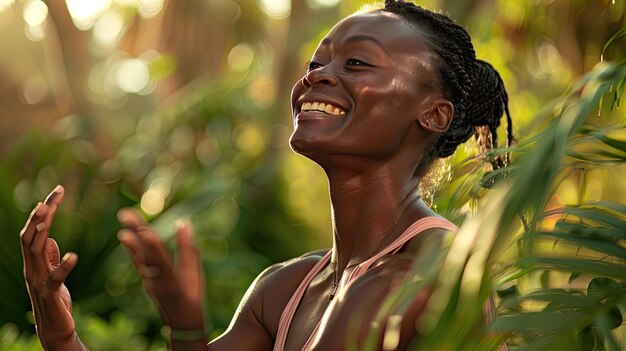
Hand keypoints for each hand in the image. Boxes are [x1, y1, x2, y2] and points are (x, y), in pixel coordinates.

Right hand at [20, 185, 82, 349]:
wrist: (54, 328)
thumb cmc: (54, 300)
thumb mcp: (53, 274)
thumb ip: (50, 257)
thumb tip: (49, 238)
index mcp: (34, 261)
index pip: (34, 230)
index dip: (44, 210)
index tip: (57, 191)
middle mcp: (31, 267)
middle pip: (31, 234)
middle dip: (41, 213)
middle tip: (54, 194)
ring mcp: (38, 281)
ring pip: (34, 251)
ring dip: (41, 231)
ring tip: (48, 214)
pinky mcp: (50, 294)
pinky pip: (55, 278)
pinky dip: (64, 266)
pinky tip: (74, 256)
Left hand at [117, 209, 204, 331]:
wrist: (181, 323)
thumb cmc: (193, 298)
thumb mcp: (195, 276)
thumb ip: (189, 249)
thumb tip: (183, 223)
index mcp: (172, 283)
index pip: (161, 262)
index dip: (152, 246)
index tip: (143, 231)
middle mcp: (156, 282)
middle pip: (145, 254)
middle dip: (136, 233)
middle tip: (125, 214)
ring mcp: (149, 282)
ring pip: (139, 256)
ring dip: (132, 237)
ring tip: (124, 220)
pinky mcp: (146, 281)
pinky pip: (138, 262)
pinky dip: (133, 248)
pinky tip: (127, 235)